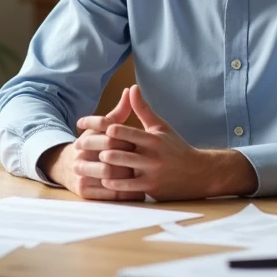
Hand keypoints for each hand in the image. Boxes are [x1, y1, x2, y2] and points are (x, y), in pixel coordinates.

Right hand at [40, 87, 142, 200]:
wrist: (65, 167)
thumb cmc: (93, 145)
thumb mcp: (102, 128)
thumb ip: (118, 112)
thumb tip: (130, 90)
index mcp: (87, 138)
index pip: (110, 137)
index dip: (128, 141)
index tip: (142, 145)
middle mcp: (81, 156)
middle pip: (111, 157)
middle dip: (129, 159)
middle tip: (147, 161)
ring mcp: (81, 175)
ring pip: (111, 176)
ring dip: (129, 177)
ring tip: (145, 175)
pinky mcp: (84, 192)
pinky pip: (109, 194)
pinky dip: (126, 193)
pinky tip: (140, 190)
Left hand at [94, 85, 256, 200]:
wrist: (198, 173)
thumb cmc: (175, 147)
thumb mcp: (160, 127)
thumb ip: (143, 109)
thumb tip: (132, 88)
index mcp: (152, 139)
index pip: (125, 131)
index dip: (106, 129)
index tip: (89, 126)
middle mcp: (152, 156)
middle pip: (119, 152)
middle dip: (97, 149)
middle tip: (78, 146)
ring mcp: (151, 174)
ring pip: (120, 170)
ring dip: (100, 167)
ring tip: (83, 163)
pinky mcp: (151, 189)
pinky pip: (128, 188)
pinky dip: (113, 184)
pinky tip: (101, 179)